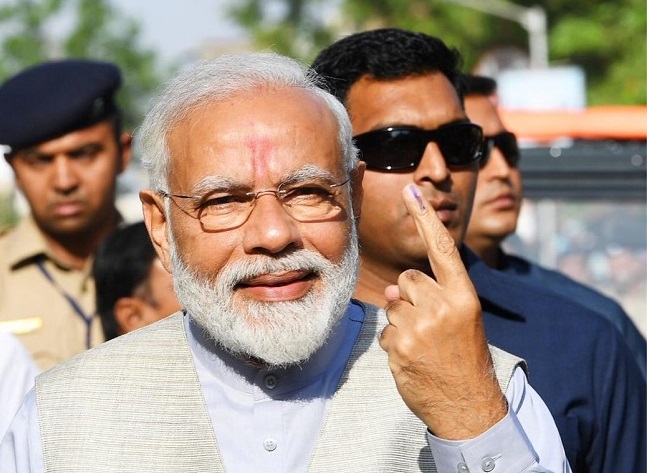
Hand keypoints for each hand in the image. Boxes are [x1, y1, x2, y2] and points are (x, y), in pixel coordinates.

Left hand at [379, 184, 506, 439]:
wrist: (469, 407)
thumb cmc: (466, 358)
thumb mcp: (463, 320)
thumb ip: (432, 295)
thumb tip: (393, 286)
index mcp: (465, 297)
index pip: (442, 249)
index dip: (426, 218)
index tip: (412, 191)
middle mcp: (442, 307)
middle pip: (408, 279)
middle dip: (412, 296)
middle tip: (430, 325)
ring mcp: (419, 327)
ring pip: (393, 303)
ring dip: (403, 320)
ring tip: (424, 343)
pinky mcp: (399, 346)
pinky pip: (386, 331)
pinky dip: (395, 343)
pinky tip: (414, 358)